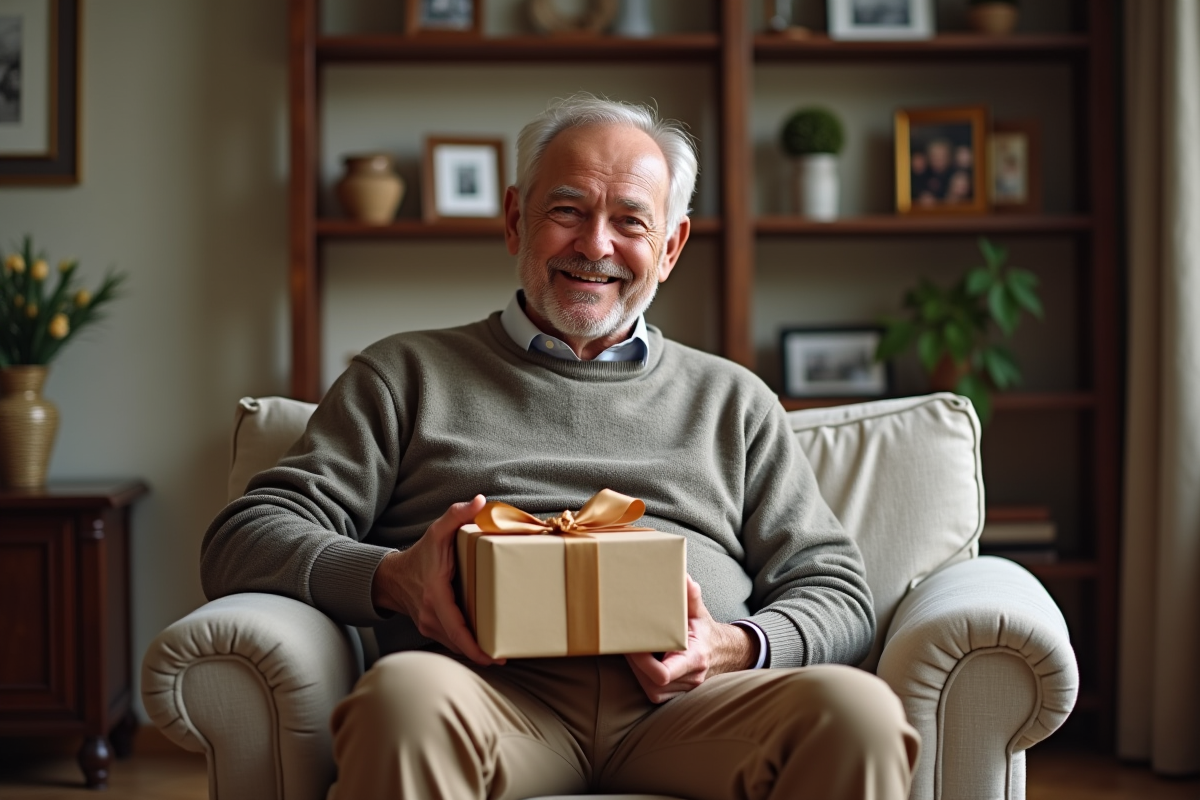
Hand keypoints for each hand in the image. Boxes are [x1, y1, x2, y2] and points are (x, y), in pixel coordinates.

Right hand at [371, 495, 502, 665]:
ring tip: (501, 652)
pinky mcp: (431, 629)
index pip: (456, 629)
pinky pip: (451, 641)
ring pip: (455, 645)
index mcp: (436, 596)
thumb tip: (480, 502)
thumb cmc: (419, 555)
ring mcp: (430, 626)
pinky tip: (484, 646)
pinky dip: (467, 645)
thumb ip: (456, 515)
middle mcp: (431, 616)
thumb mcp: (436, 532)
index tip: (495, 656)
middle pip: (459, 643)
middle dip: (482, 653)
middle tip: (508, 656)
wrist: (392, 577)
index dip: (475, 646)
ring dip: (475, 650)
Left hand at [625, 575, 757, 702]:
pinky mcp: (675, 695)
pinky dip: (644, 676)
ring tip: (632, 648)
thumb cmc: (706, 632)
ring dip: (637, 669)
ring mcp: (683, 690)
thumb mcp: (699, 612)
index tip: (637, 645)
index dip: (644, 663)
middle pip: (650, 679)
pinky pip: (653, 691)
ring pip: (649, 687)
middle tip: (626, 640)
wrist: (724, 654)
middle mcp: (690, 679)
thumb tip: (684, 578)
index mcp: (695, 659)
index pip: (664, 674)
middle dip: (636, 661)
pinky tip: (641, 660)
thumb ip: (691, 596)